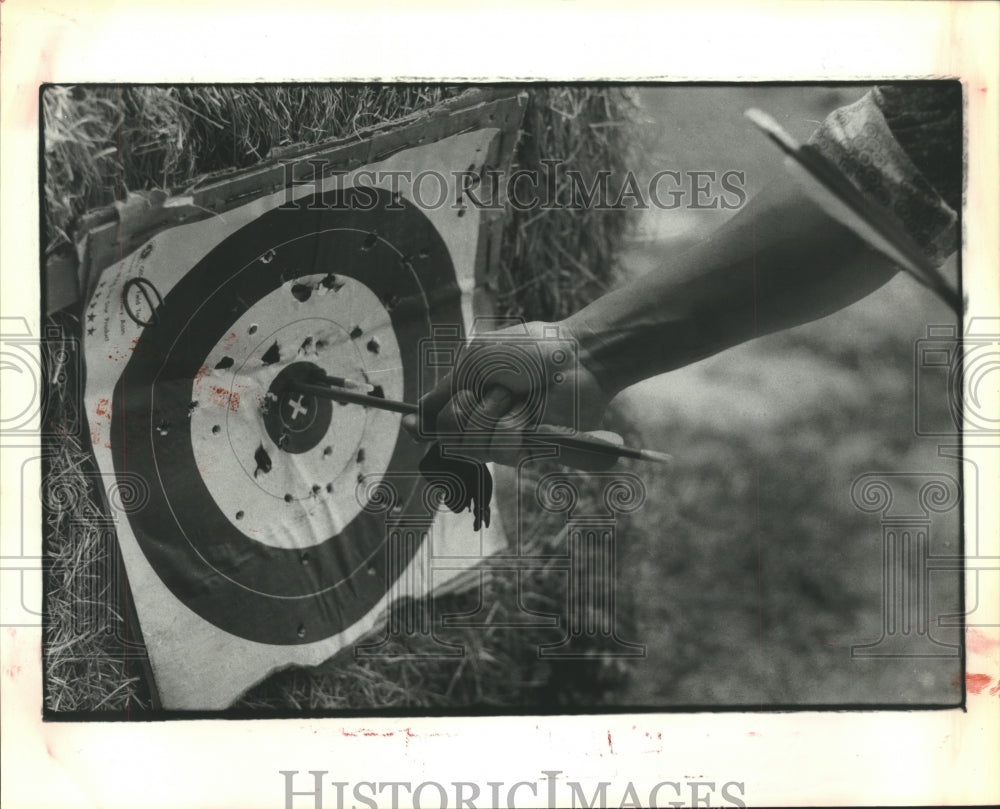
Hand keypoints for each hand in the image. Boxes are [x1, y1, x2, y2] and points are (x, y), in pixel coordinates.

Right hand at [402, 320, 621, 468]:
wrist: (574, 355)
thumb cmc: (528, 350)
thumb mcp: (474, 363)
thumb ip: (442, 392)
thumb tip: (412, 418)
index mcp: (469, 400)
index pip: (436, 426)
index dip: (423, 429)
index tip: (412, 425)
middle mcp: (484, 424)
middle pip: (448, 439)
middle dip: (461, 412)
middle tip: (491, 389)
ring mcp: (506, 440)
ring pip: (473, 446)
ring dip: (490, 415)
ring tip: (515, 395)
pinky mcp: (531, 452)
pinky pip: (503, 450)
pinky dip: (512, 426)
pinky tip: (529, 412)